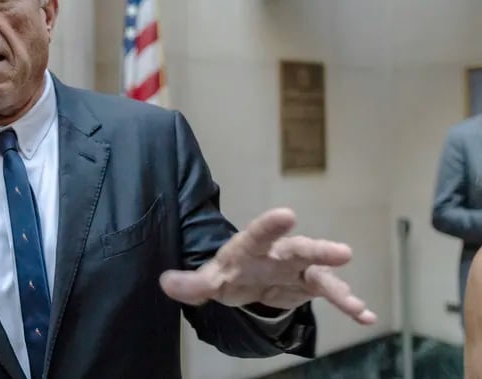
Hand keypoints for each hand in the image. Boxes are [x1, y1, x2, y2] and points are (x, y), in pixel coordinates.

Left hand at [159, 207, 376, 324]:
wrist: (248, 280)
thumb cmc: (229, 273)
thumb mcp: (208, 280)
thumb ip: (190, 284)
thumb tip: (165, 283)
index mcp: (250, 247)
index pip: (257, 234)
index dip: (270, 225)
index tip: (286, 215)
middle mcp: (278, 253)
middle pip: (298, 248)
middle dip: (318, 250)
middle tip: (341, 252)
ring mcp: (298, 268)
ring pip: (320, 272)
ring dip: (338, 284)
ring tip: (354, 302)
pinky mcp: (311, 284)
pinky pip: (332, 293)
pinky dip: (348, 303)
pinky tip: (365, 316)